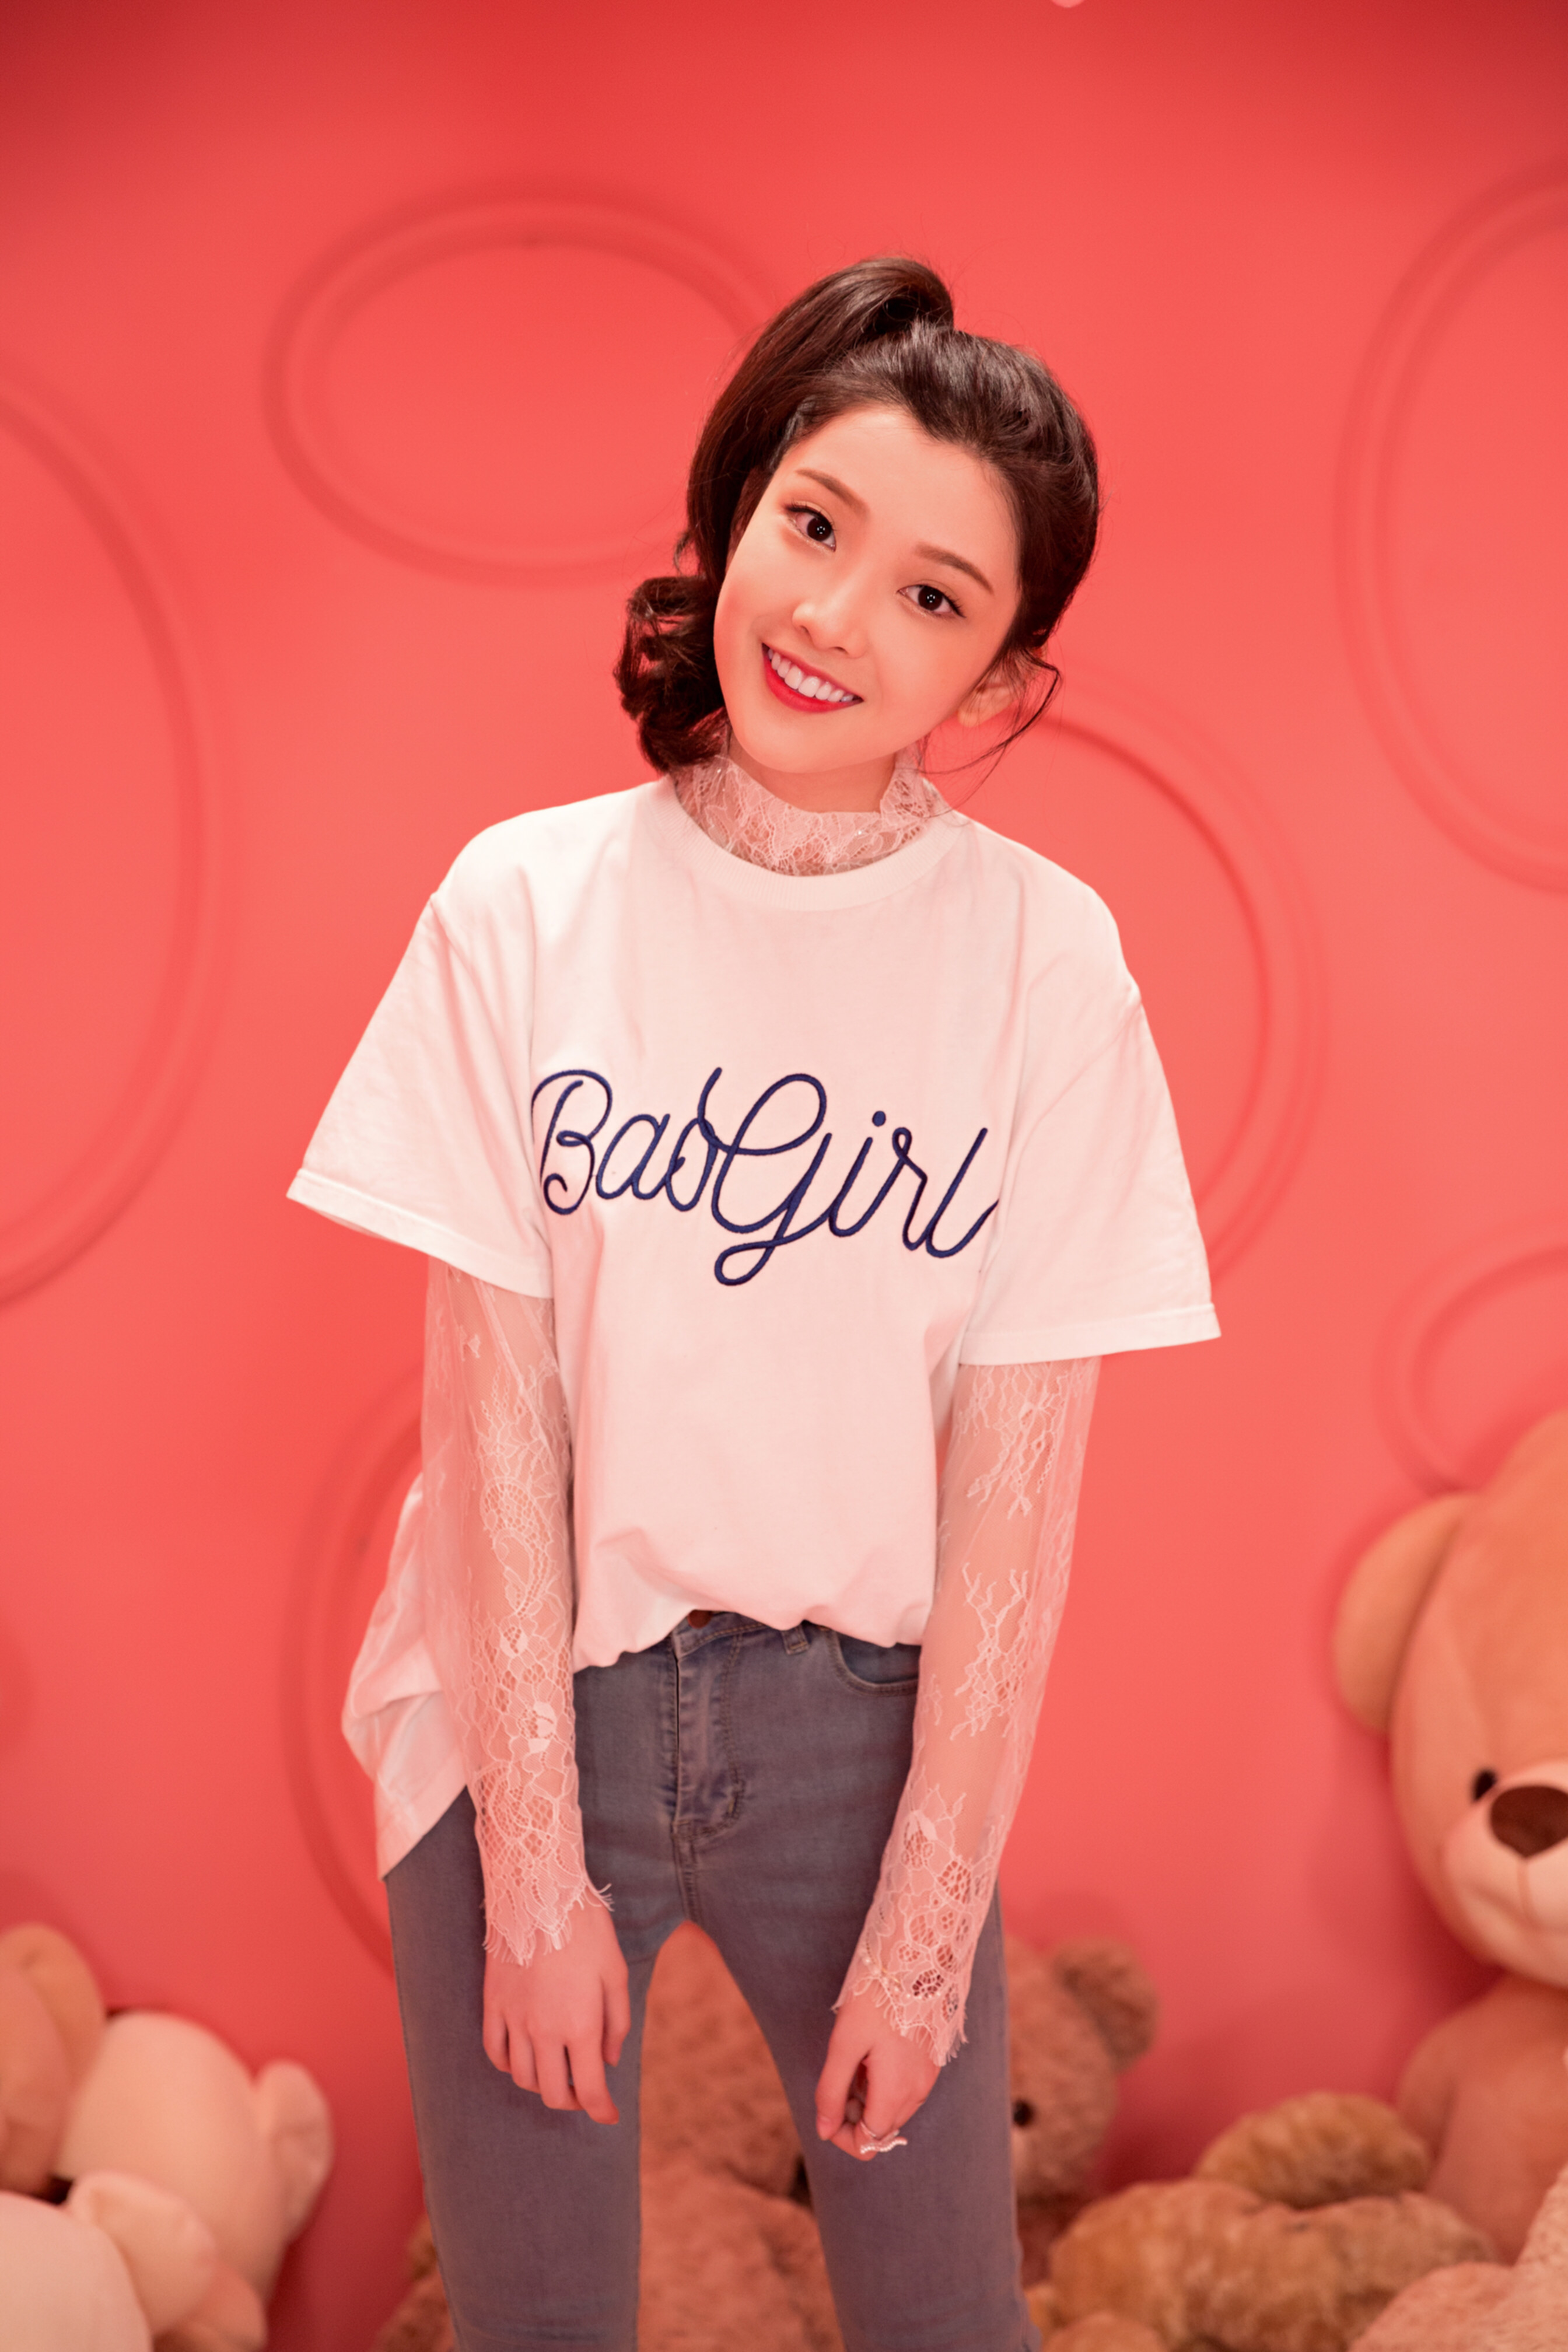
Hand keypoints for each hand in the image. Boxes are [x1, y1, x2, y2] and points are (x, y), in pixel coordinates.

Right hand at [481, 1899, 629, 2123]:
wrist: (539, 1891)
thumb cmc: (586, 1929)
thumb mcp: (616, 1972)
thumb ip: (616, 2022)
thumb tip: (609, 2060)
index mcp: (581, 2025)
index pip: (589, 2090)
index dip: (601, 2111)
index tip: (609, 2115)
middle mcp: (545, 2032)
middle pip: (552, 2093)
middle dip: (572, 2100)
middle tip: (583, 2089)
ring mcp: (514, 2020)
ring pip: (522, 2078)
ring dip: (541, 2084)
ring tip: (555, 2070)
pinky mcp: (493, 2005)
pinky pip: (495, 2052)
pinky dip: (508, 2065)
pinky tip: (522, 2055)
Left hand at [813, 1984, 938, 2160]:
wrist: (916, 1958)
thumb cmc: (876, 1997)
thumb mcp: (844, 2043)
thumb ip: (831, 2091)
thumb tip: (823, 2130)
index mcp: (896, 2092)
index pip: (869, 2144)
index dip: (841, 2136)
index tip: (827, 2108)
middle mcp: (917, 2092)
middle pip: (882, 2129)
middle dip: (854, 2115)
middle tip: (839, 2078)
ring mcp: (928, 2076)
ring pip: (894, 2110)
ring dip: (870, 2099)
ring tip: (856, 2060)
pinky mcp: (931, 2060)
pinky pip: (906, 2089)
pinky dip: (885, 2084)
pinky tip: (874, 2052)